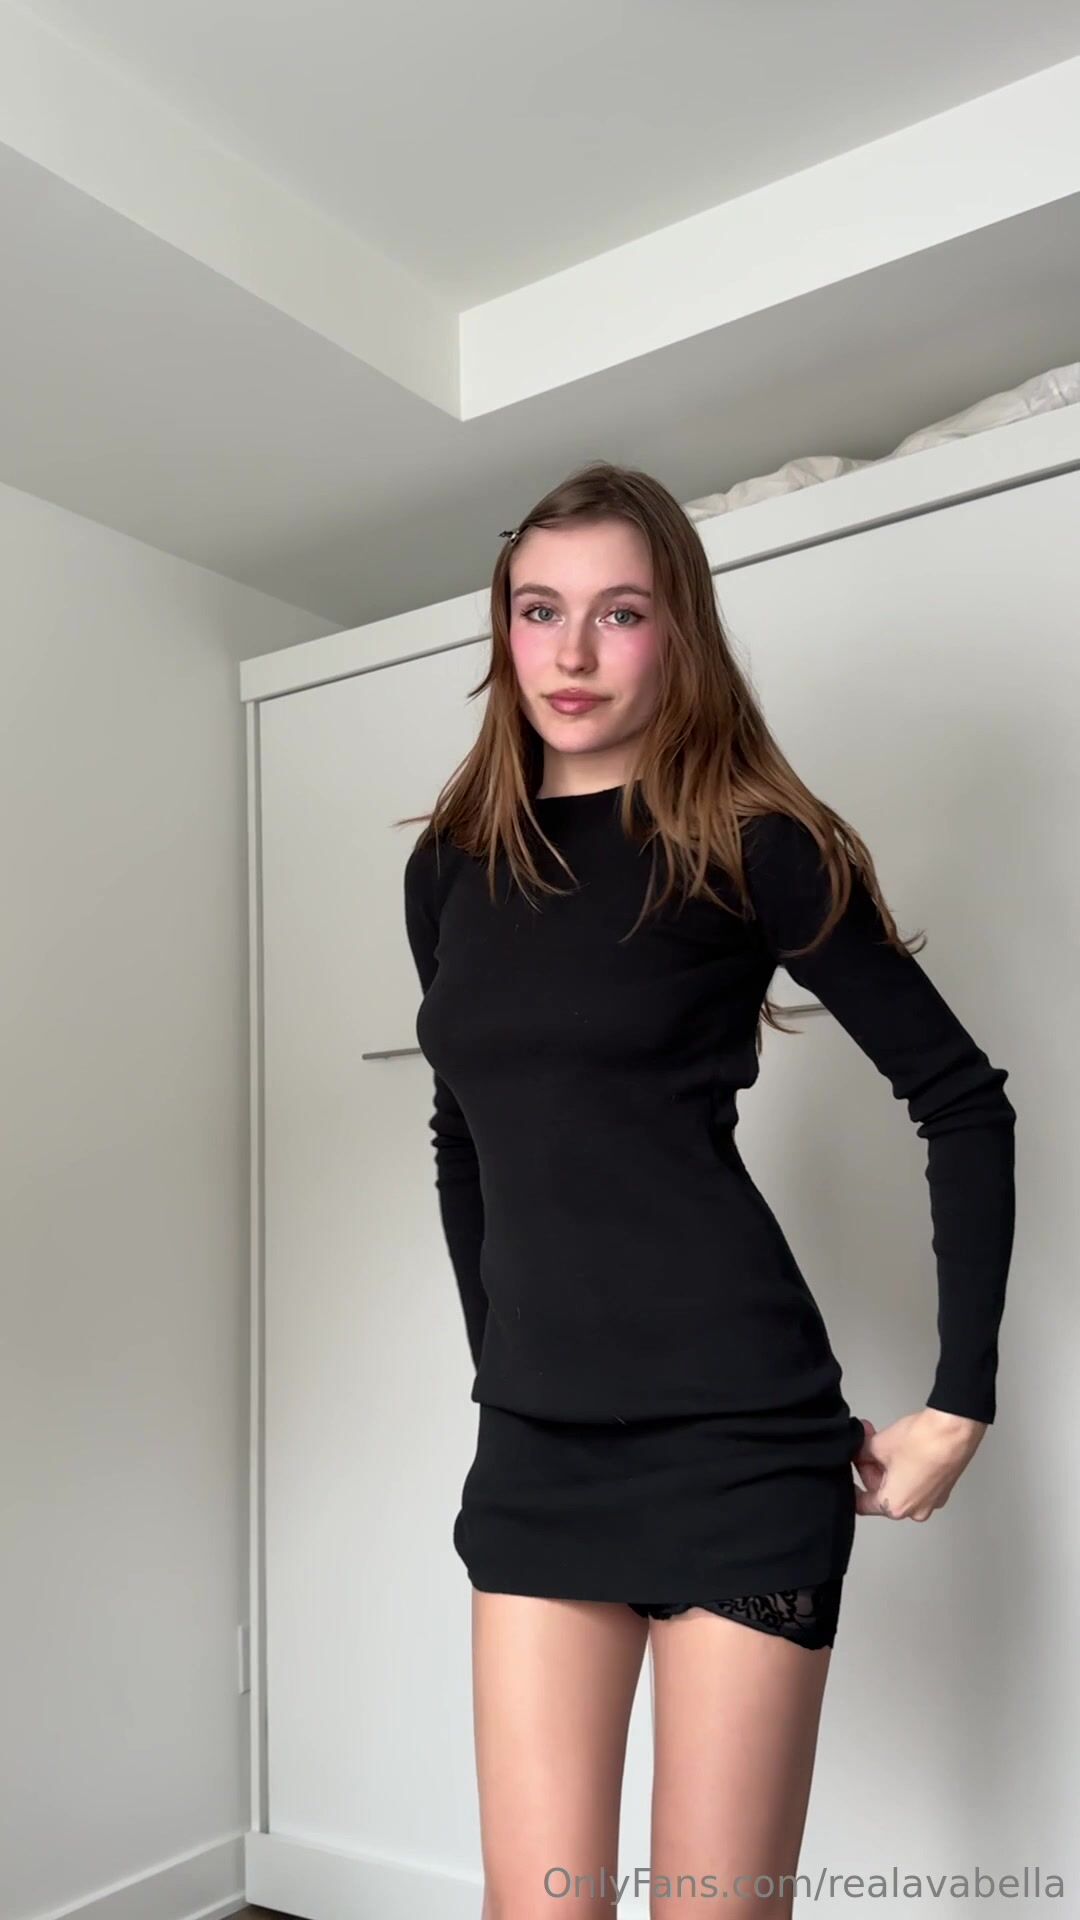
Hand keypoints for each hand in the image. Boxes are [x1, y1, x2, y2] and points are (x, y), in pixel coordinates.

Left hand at [852, 1409, 986, 1520]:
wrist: (954, 1429)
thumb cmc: (923, 1441)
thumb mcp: (878, 1445)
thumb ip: (860, 1454)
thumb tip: (857, 1454)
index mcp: (896, 1506)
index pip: (862, 1504)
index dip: (851, 1484)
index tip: (848, 1474)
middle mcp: (916, 1510)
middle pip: (881, 1491)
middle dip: (871, 1465)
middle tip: (866, 1443)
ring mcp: (932, 1500)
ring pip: (898, 1484)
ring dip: (887, 1463)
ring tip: (881, 1437)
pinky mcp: (942, 1488)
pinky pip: (916, 1481)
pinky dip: (905, 1466)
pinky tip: (901, 1446)